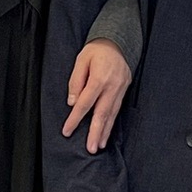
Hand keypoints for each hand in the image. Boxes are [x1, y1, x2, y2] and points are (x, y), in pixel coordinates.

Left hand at [62, 38, 131, 154]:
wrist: (118, 42)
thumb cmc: (97, 50)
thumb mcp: (81, 60)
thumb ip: (76, 81)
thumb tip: (72, 102)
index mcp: (99, 78)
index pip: (85, 103)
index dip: (75, 118)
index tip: (67, 131)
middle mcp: (112, 86)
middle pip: (102, 113)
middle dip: (96, 132)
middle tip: (91, 148)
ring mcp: (120, 90)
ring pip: (112, 114)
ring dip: (105, 132)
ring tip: (99, 146)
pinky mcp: (124, 91)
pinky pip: (117, 110)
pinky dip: (111, 123)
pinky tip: (106, 134)